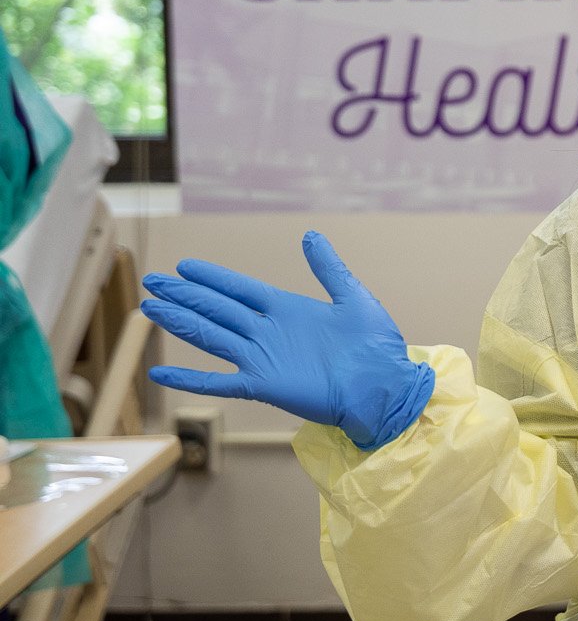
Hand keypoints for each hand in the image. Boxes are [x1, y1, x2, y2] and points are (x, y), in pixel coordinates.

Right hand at [142, 231, 434, 450]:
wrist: (384, 386)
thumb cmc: (375, 346)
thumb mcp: (353, 298)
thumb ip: (329, 267)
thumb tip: (310, 234)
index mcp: (287, 309)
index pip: (239, 289)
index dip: (212, 278)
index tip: (184, 266)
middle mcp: (268, 331)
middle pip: (217, 309)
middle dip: (185, 295)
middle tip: (152, 281)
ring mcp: (262, 358)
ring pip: (211, 337)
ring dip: (181, 323)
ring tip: (150, 309)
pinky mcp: (263, 384)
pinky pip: (219, 382)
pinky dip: (190, 378)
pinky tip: (161, 373)